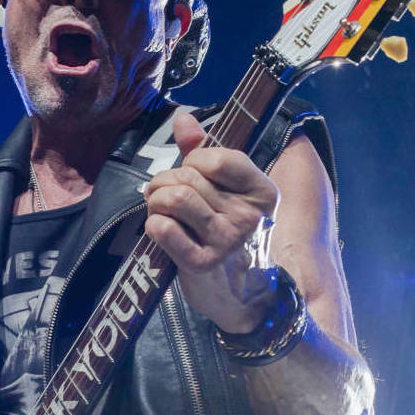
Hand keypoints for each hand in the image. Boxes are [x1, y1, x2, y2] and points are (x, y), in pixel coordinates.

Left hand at [143, 110, 279, 332]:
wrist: (242, 295)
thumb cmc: (229, 234)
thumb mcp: (228, 192)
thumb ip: (204, 152)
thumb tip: (182, 119)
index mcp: (262, 192)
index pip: (213, 157)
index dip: (193, 160)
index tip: (193, 173)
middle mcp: (248, 216)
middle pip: (187, 177)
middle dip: (165, 181)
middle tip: (165, 195)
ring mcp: (226, 241)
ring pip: (173, 198)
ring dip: (156, 200)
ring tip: (160, 209)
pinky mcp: (202, 264)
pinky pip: (162, 228)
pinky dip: (153, 224)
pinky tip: (161, 230)